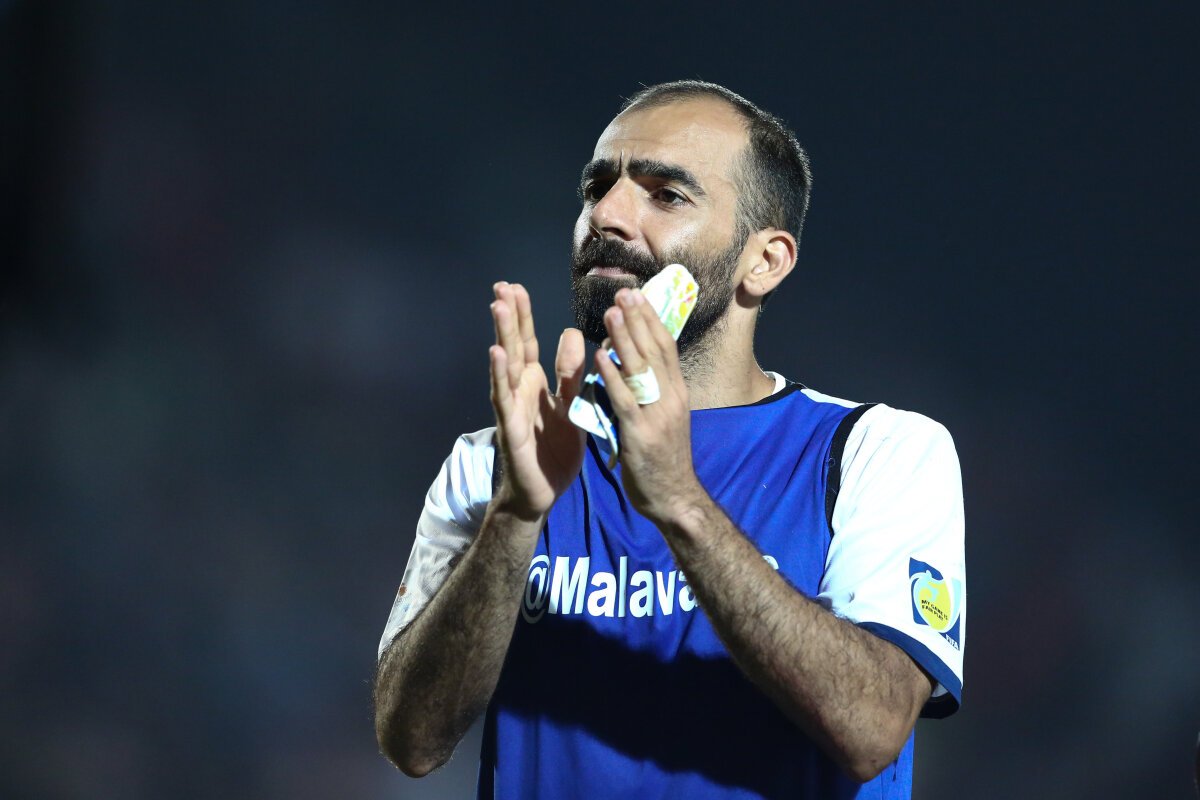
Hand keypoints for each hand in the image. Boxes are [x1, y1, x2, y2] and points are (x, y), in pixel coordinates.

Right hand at [489, 282, 585, 521]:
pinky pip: (504, 399)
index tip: (516, 288)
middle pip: (513, 346)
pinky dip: (499, 375)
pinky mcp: (511, 429)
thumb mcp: (571, 406)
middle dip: (509, 317)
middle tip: (502, 285)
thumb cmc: (555, 452)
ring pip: (506, 366)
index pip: (527, 342)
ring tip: (498, 306)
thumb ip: (570, 374)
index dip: (522, 316)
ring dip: (502, 335)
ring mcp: (512, 408)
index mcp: (535, 384)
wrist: (541, 495)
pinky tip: (495, 354)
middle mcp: (519, 390)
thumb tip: (571, 334)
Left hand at [595, 287, 706, 523]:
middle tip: (623, 293)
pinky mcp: (640, 434)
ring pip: (641, 370)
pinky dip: (611, 377)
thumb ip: (651, 390)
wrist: (673, 498)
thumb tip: (632, 361)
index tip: (638, 296)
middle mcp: (671, 398)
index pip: (665, 347)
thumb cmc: (663, 458)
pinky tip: (599, 357)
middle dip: (638, 320)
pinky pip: (624, 400)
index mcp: (676, 393)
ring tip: (611, 312)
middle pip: (655, 351)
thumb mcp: (664, 418)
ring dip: (625, 339)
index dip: (651, 320)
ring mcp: (657, 416)